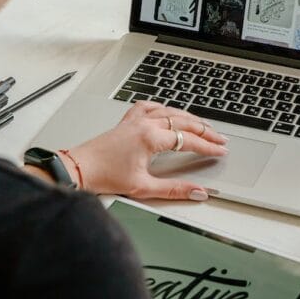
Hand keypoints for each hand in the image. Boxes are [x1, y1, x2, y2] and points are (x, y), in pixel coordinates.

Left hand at [65, 101, 227, 199]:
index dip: (208, 146)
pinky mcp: (127, 122)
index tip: (220, 151)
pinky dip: (164, 108)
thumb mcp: (143, 187)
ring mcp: (135, 120)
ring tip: (203, 125)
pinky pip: (150, 107)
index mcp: (150, 138)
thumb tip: (197, 191)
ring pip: (170, 111)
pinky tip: (168, 110)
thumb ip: (174, 189)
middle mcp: (144, 124)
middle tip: (220, 139)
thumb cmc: (105, 176)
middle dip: (206, 130)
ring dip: (189, 118)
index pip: (189, 140)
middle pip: (184, 122)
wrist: (79, 169)